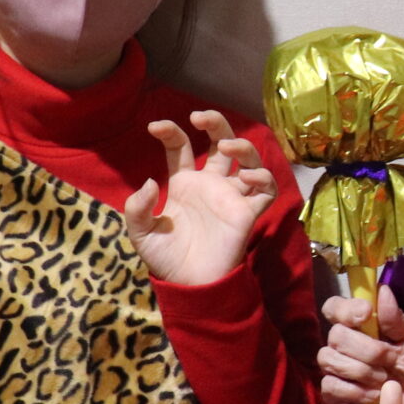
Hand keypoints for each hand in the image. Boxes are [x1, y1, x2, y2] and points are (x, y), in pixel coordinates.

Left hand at [124, 112, 275, 285]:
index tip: (155, 127)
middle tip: (199, 117)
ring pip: (248, 160)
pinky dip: (262, 178)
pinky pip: (265, 190)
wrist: (190, 286)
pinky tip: (245, 177)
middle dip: (215, 123)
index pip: (180, 147)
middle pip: (219, 142)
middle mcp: (210, 184)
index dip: (171, 132)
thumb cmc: (167, 260)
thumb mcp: (141, 233)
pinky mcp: (248, 213)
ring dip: (241, 146)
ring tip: (227, 146)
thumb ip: (138, 208)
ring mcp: (230, 197)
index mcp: (184, 184)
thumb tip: (150, 182)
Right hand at [318, 285, 403, 403]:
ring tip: (385, 378)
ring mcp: (336, 368)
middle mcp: (343, 343)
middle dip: (367, 349)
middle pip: (335, 335)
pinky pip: (329, 386)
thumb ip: (398, 317)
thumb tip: (383, 292)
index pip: (335, 307)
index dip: (346, 309)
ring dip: (361, 370)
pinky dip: (354, 390)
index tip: (367, 314)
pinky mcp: (335, 393)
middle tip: (391, 358)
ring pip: (329, 359)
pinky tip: (374, 394)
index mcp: (360, 323)